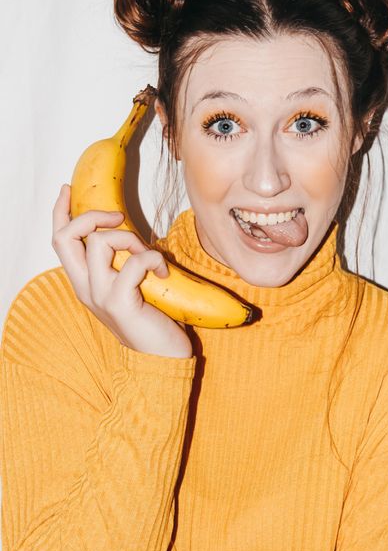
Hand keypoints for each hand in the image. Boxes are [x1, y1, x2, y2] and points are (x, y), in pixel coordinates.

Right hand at [51, 184, 192, 358]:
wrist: (160, 360)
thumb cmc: (150, 320)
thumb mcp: (128, 286)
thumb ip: (120, 263)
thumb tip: (127, 231)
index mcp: (84, 282)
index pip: (60, 242)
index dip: (60, 212)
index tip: (67, 189)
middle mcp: (85, 288)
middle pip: (66, 238)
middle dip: (90, 215)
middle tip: (118, 216)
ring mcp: (100, 296)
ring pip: (100, 243)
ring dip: (130, 239)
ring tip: (149, 256)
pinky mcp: (120, 303)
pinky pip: (133, 262)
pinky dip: (152, 258)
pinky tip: (163, 271)